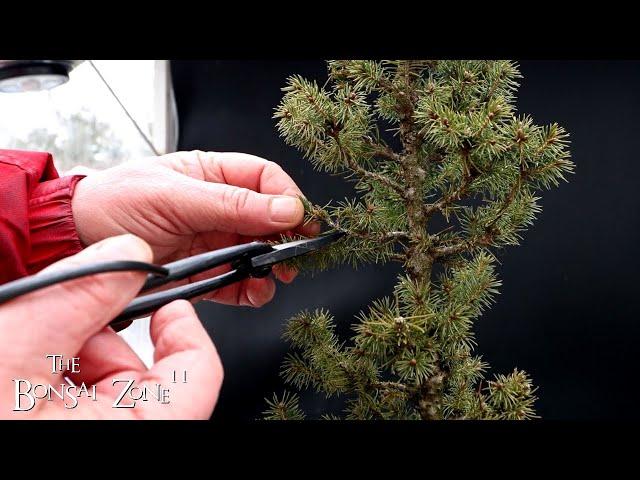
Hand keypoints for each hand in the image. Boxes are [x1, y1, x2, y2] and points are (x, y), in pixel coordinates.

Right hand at [0, 235, 221, 418]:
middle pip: (147, 380)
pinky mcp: (68, 431)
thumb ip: (79, 295)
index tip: (164, 303)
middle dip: (105, 341)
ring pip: (111, 389)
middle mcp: (122, 440)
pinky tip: (21, 374)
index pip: (198, 377)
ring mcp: (93, 436)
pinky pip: (84, 403)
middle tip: (58, 327)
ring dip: (74, 358)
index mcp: (130, 433)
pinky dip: (59, 379)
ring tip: (25, 357)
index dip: (186, 331)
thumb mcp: (15, 349)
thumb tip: (128, 253)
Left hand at [71, 151, 317, 307]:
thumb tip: (286, 208)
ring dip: (271, 266)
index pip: (264, 179)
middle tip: (294, 254)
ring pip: (259, 252)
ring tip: (273, 276)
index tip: (301, 219)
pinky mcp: (204, 272)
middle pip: (269, 219)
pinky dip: (251, 289)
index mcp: (212, 175)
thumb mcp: (174, 196)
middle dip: (286, 237)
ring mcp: (212, 242)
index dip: (288, 196)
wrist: (75, 242)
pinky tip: (253, 290)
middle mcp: (218, 208)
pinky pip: (238, 281)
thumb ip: (231, 204)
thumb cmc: (114, 203)